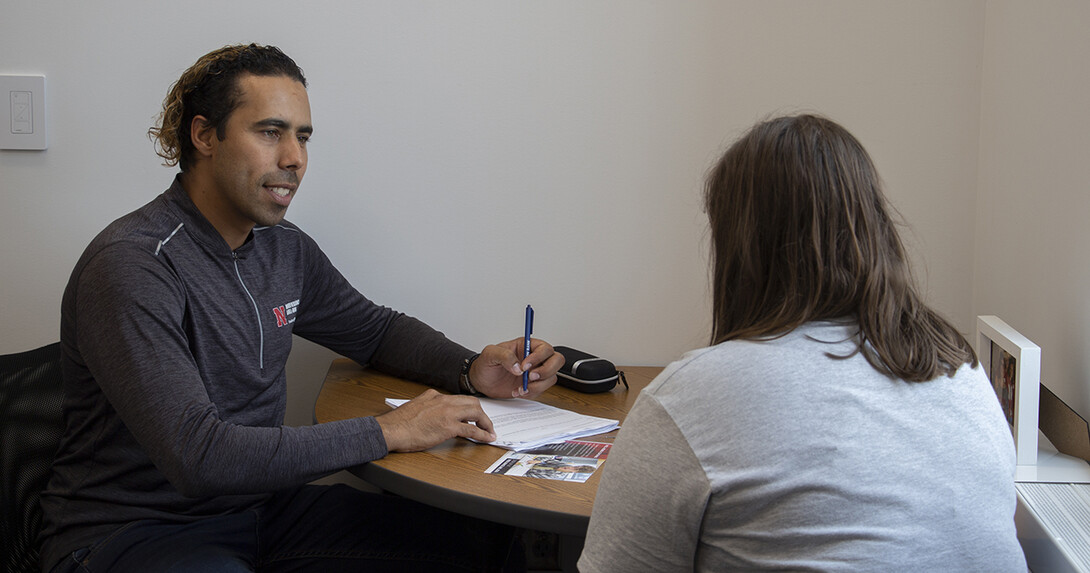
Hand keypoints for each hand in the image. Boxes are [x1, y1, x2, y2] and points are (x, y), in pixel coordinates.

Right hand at [375, 389, 495, 451]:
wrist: (391, 430)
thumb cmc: (398, 423)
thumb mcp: (415, 407)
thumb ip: (427, 406)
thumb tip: (434, 414)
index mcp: (434, 395)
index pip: (458, 399)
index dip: (468, 408)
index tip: (473, 415)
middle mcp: (443, 400)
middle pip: (472, 402)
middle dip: (481, 413)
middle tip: (485, 423)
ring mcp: (447, 413)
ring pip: (476, 412)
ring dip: (486, 422)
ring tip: (489, 431)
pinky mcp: (448, 427)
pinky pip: (472, 430)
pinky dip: (483, 434)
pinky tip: (487, 438)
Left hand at [469, 338, 564, 398]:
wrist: (481, 382)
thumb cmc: (485, 364)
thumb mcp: (490, 354)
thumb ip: (504, 356)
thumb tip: (518, 366)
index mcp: (527, 346)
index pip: (544, 348)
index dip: (539, 357)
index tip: (525, 366)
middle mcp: (534, 358)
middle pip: (556, 361)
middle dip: (546, 371)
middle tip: (530, 377)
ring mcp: (535, 372)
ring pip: (551, 377)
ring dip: (538, 385)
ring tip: (521, 387)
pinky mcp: (533, 385)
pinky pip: (542, 390)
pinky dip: (531, 393)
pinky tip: (517, 391)